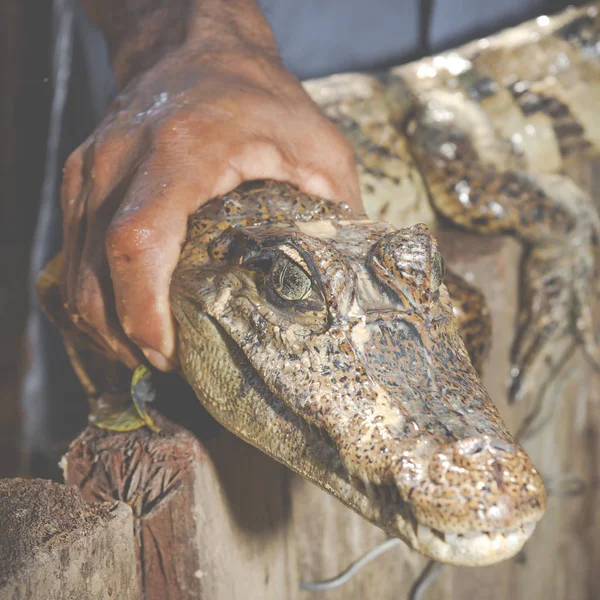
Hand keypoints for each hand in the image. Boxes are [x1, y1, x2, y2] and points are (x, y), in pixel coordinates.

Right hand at [61, 45, 361, 371]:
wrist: (193, 45)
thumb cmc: (257, 94)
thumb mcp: (316, 146)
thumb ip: (334, 211)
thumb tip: (348, 277)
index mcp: (182, 151)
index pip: (139, 242)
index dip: (143, 310)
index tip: (165, 353)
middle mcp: (120, 158)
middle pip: (94, 268)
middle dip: (120, 332)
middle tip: (162, 365)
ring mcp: (92, 167)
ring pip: (72, 267)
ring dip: (101, 320)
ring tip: (142, 349)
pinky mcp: (82, 176)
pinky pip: (71, 250)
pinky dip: (92, 292)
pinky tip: (122, 313)